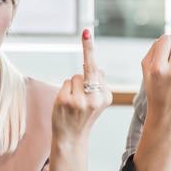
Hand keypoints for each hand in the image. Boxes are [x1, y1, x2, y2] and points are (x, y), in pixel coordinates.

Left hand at [51, 29, 112, 146]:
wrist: (72, 139)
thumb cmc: (82, 117)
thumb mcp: (96, 102)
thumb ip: (98, 84)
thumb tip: (98, 68)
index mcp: (106, 96)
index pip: (98, 70)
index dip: (89, 49)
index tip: (86, 31)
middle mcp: (96, 98)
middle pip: (88, 70)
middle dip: (86, 58)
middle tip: (86, 34)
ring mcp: (81, 100)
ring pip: (75, 77)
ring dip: (72, 86)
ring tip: (73, 103)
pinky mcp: (67, 101)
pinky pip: (66, 83)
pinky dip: (64, 91)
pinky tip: (66, 105)